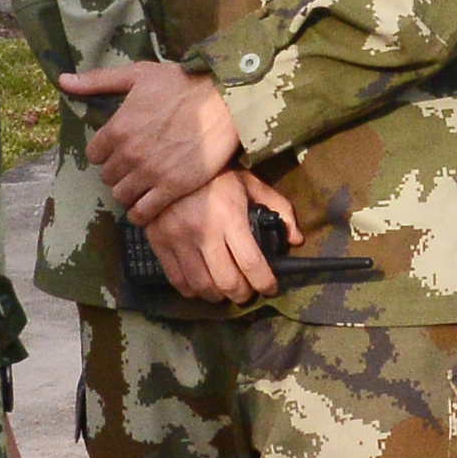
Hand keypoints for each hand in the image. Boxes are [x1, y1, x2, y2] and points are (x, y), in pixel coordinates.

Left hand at [64, 60, 244, 221]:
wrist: (224, 98)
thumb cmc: (180, 82)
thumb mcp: (136, 74)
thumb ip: (97, 81)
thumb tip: (62, 80)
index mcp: (117, 128)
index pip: (94, 155)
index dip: (105, 153)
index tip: (118, 150)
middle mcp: (129, 154)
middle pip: (107, 178)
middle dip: (117, 173)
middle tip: (132, 168)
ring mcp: (150, 173)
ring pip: (122, 197)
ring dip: (128, 192)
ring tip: (141, 185)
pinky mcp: (172, 187)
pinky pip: (143, 212)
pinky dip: (141, 212)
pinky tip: (148, 204)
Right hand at [139, 174, 281, 303]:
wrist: (168, 162)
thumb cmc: (216, 175)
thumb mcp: (251, 184)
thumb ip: (279, 208)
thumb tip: (296, 240)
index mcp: (230, 216)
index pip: (251, 262)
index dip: (264, 283)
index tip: (270, 288)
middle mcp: (204, 231)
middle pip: (226, 281)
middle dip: (242, 294)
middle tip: (248, 292)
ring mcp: (178, 239)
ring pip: (201, 286)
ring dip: (218, 296)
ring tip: (225, 290)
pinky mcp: (160, 244)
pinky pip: (177, 280)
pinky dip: (193, 291)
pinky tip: (201, 285)